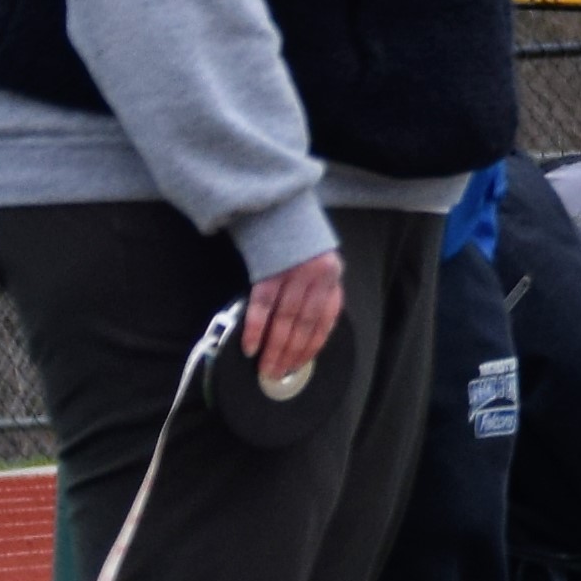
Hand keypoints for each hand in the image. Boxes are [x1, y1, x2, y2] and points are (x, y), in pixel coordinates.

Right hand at [240, 246, 345, 388]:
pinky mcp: (268, 270)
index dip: (311, 347)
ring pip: (284, 320)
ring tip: (266, 368)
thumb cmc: (293, 239)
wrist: (274, 205)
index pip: (324, 322)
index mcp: (330, 278)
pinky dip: (255, 328)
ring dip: (274, 348)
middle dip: (290, 354)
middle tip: (278, 374)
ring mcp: (293, 274)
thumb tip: (299, 331)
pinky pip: (261, 305)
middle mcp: (316, 278)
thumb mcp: (315, 264)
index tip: (299, 365)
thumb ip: (314, 293)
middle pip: (304, 325)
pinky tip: (250, 346)